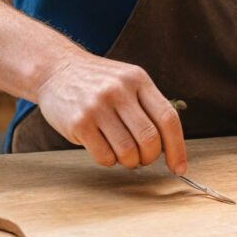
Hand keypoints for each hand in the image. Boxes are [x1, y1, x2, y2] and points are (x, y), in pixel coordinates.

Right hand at [36, 53, 186, 173]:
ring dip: (129, 162)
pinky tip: (103, 147)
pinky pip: (104, 157)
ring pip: (128, 152)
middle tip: (142, 158)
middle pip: (150, 139)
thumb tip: (170, 147)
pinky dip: (109, 160)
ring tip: (122, 153)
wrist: (57, 69)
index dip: (177, 148)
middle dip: (150, 157)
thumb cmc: (98, 82)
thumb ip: (148, 106)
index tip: (179, 167)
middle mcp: (119, 91)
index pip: (168, 119)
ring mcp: (98, 106)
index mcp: (138, 79)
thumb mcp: (127, 80)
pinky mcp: (79, 122)